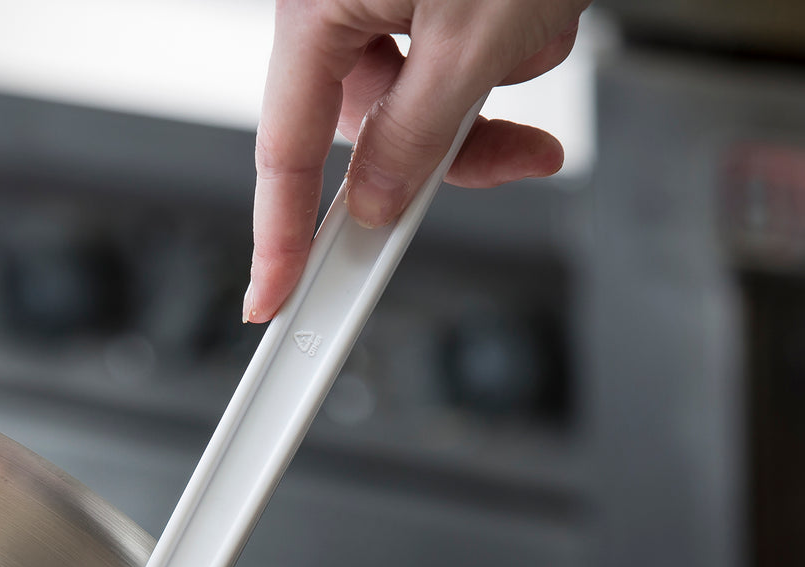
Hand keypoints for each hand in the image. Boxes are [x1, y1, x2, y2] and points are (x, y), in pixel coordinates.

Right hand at [246, 0, 591, 321]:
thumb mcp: (475, 36)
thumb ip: (418, 138)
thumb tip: (380, 206)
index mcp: (317, 8)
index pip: (287, 155)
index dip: (279, 239)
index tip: (270, 300)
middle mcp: (337, 4)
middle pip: (368, 129)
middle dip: (445, 144)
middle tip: (512, 153)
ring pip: (422, 98)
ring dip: (489, 88)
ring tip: (534, 21)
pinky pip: (452, 58)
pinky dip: (501, 51)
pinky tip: (532, 9)